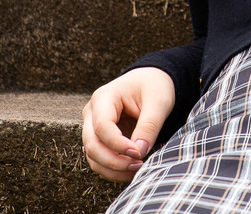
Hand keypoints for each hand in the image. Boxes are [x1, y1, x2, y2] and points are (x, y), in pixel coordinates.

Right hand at [82, 67, 175, 181]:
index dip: (118, 144)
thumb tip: (139, 152)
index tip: (139, 153)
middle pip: (92, 145)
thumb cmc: (154, 86)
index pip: (102, 126)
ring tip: (138, 169)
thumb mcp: (158, 101)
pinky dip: (114, 170)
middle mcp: (92, 113)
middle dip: (114, 161)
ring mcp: (93, 127)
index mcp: (104, 97)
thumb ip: (149, 125)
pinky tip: (133, 169)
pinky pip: (100, 160)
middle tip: (140, 165)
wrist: (150, 81)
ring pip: (93, 157)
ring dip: (113, 169)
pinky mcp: (99, 139)